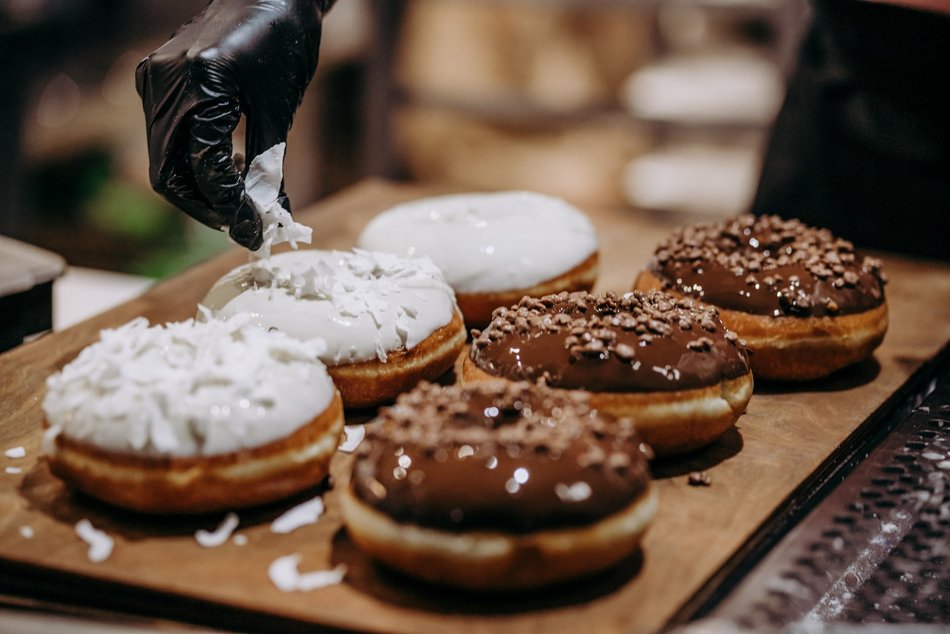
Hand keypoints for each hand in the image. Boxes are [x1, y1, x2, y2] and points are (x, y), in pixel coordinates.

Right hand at [136, 0, 331, 249]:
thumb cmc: (285, 45)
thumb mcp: (280, 112)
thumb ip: (268, 167)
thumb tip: (268, 218)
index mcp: (202, 84)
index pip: (205, 169)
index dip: (230, 209)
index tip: (256, 233)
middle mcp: (167, 81)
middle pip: (168, 173)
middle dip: (205, 207)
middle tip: (242, 224)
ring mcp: (154, 79)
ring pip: (164, 159)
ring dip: (199, 188)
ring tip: (240, 199)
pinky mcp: (155, 80)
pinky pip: (167, 136)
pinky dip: (193, 160)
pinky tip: (228, 168)